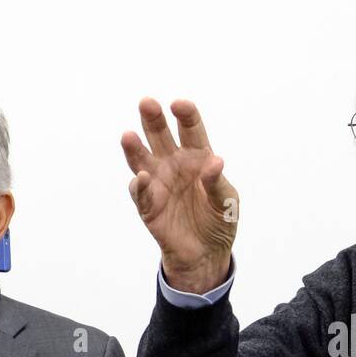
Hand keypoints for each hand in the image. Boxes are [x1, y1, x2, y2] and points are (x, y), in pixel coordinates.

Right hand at [121, 98, 236, 292]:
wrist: (207, 253)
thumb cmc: (218, 221)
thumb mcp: (227, 202)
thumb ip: (218, 183)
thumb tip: (215, 162)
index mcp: (197, 157)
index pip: (191, 129)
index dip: (185, 115)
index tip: (180, 105)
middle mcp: (173, 164)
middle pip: (160, 135)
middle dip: (153, 119)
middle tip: (147, 103)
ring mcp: (158, 183)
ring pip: (142, 159)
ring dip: (134, 148)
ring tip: (128, 136)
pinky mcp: (148, 205)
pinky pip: (140, 192)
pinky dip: (139, 185)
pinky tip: (142, 178)